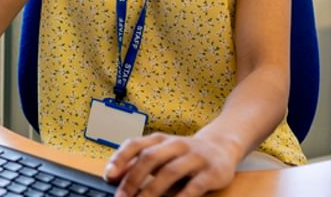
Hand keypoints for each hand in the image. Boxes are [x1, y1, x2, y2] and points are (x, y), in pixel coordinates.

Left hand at [103, 133, 238, 196]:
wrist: (221, 147)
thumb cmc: (183, 154)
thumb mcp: (161, 153)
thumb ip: (138, 162)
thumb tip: (113, 175)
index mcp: (160, 139)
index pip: (135, 144)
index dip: (120, 158)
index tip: (109, 176)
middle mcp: (176, 144)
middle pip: (150, 158)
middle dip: (133, 180)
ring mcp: (195, 157)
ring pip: (169, 171)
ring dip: (152, 191)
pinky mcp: (212, 171)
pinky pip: (194, 186)